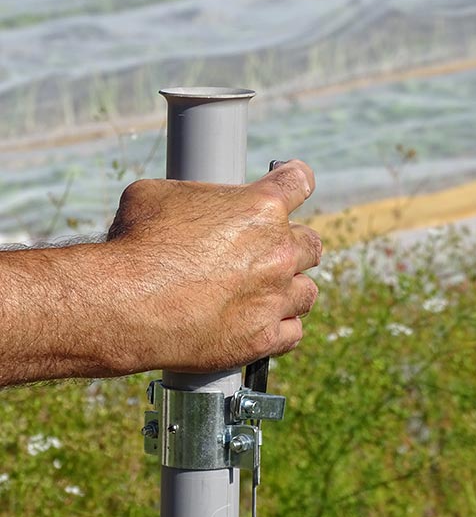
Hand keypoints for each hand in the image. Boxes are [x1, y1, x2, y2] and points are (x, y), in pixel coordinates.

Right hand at [105, 159, 321, 372]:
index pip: (299, 181)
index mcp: (261, 208)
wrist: (124, 304)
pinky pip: (292, 332)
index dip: (296, 178)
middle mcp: (277, 251)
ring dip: (290, 288)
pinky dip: (281, 326)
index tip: (295, 180)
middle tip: (271, 250)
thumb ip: (192, 195)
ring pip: (306, 290)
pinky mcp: (263, 338)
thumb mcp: (157, 195)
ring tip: (268, 291)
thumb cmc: (136, 243)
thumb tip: (189, 204)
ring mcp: (274, 297)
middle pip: (310, 243)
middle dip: (291, 243)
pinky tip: (264, 322)